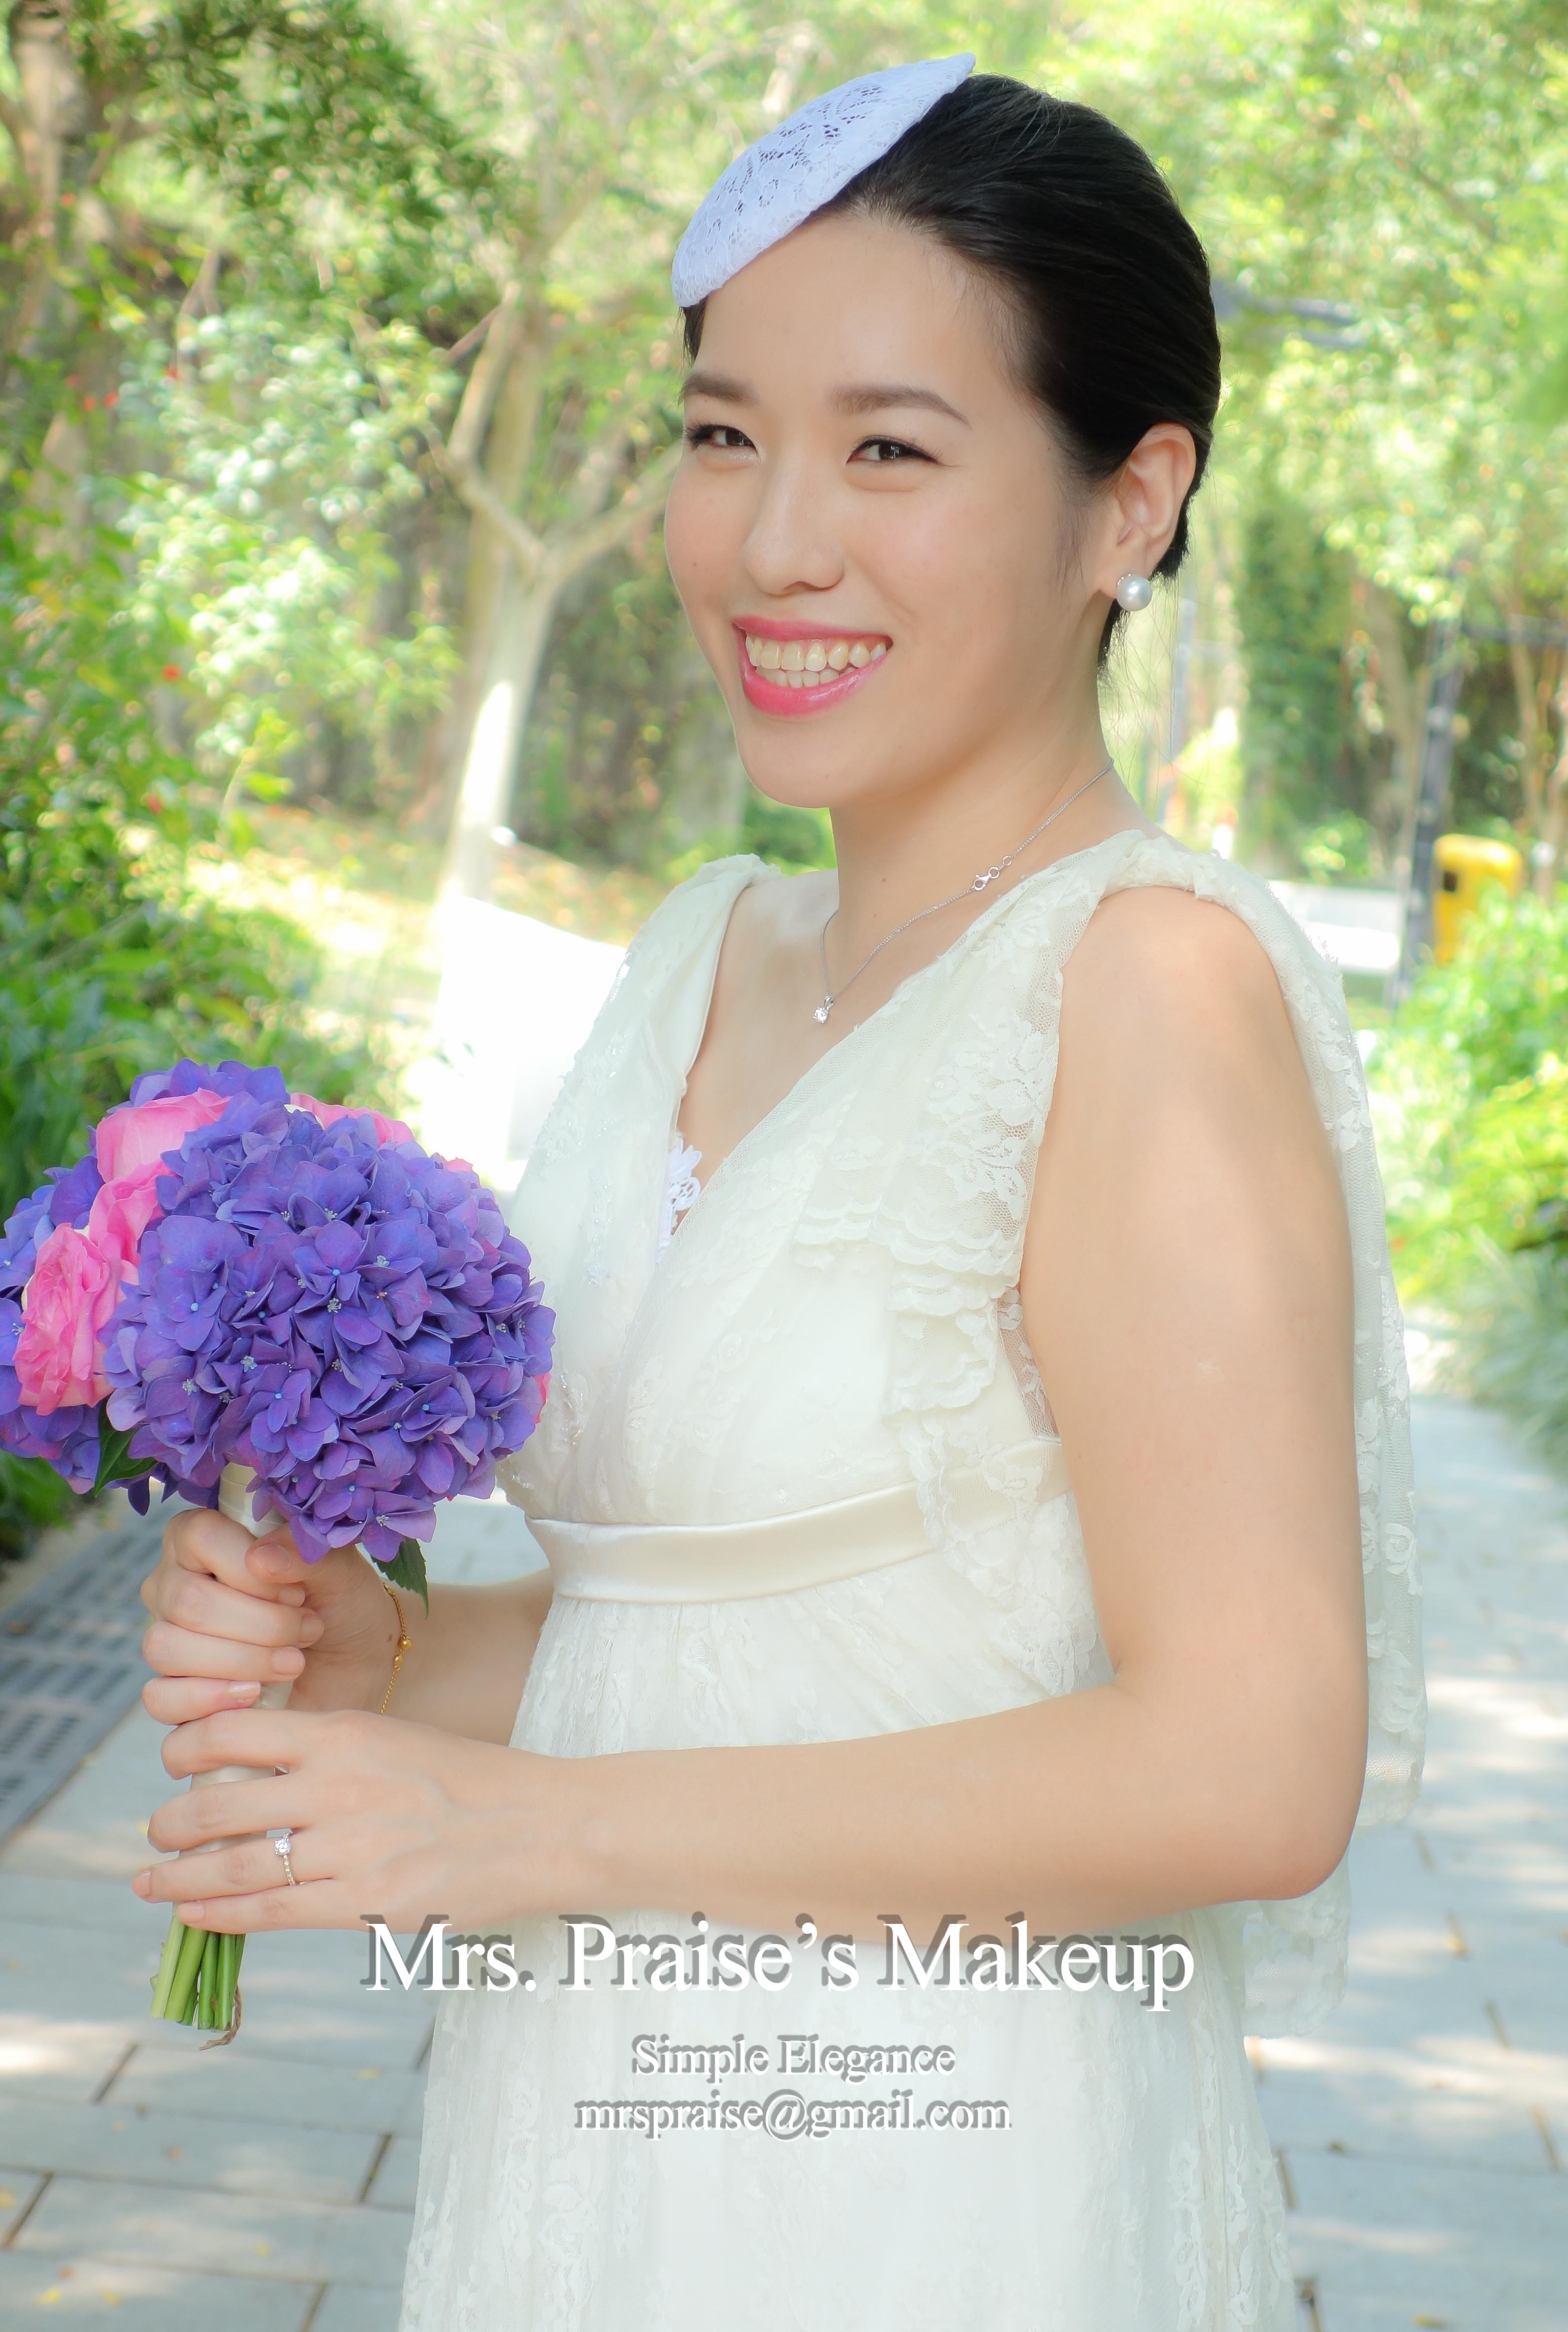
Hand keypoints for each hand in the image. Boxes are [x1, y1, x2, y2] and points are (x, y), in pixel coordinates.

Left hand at [131, 1704, 576, 1932]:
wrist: (543, 1825)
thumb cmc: (472, 1782)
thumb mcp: (395, 1741)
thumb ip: (329, 1757)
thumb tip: (258, 1782)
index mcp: (344, 1732)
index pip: (233, 1733)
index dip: (187, 1750)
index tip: (173, 1765)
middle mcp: (336, 1785)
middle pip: (218, 1803)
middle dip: (172, 1823)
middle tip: (155, 1833)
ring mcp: (348, 1848)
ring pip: (232, 1865)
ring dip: (178, 1877)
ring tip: (151, 1881)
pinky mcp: (363, 1904)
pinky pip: (269, 1911)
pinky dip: (217, 1913)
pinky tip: (191, 1913)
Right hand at [140, 1505, 405, 1727]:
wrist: (359, 1667)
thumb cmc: (342, 1606)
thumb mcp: (339, 1570)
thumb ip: (303, 1552)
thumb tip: (259, 1558)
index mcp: (203, 1538)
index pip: (200, 1536)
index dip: (251, 1568)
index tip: (298, 1592)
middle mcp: (173, 1585)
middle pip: (187, 1601)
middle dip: (261, 1623)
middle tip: (308, 1629)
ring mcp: (167, 1639)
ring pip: (168, 1648)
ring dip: (243, 1660)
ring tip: (293, 1662)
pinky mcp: (173, 1693)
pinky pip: (161, 1698)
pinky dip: (209, 1700)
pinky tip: (254, 1694)